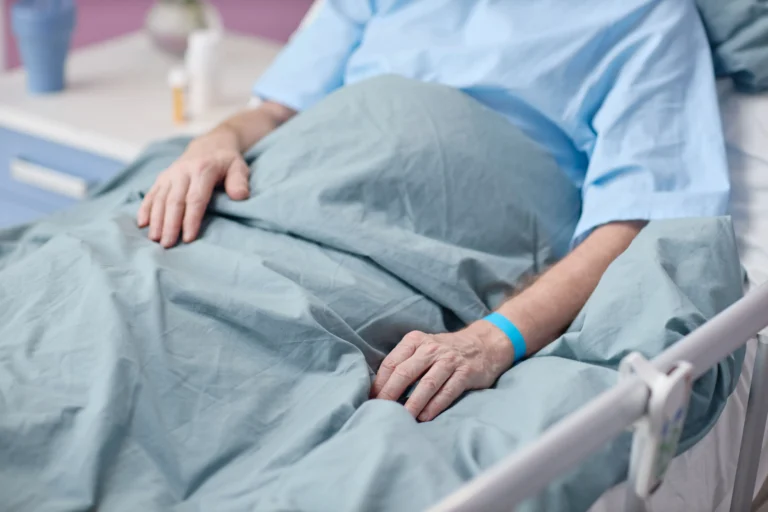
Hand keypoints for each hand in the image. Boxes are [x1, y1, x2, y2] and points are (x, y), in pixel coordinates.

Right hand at [137, 128, 249, 246]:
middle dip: (170, 224)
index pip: (195, 198)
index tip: (188, 238)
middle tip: (167, 245)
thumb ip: (239, 181)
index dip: (191, 219)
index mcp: (203, 170)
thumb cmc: (227, 162)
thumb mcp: (239, 167)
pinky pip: (151, 193)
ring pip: (160, 199)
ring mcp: (170, 174)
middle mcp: (182, 171)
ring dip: (156, 220)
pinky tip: (142, 224)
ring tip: (155, 239)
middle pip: (174, 201)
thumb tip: (240, 196)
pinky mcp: (162, 177)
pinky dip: (145, 208)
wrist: (210, 145)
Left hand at [370, 321, 514, 420]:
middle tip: (380, 411)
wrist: (483, 344)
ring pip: (426, 384)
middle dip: (390, 394)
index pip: (391, 363)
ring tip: (402, 418)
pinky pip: (447, 392)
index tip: (371, 400)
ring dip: (412, 404)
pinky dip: (434, 406)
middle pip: (405, 373)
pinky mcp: (465, 373)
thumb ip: (404, 363)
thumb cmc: (444, 352)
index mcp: (415, 341)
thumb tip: (380, 389)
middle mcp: (431, 348)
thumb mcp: (423, 348)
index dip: (379, 383)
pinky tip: (425, 417)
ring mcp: (449, 360)